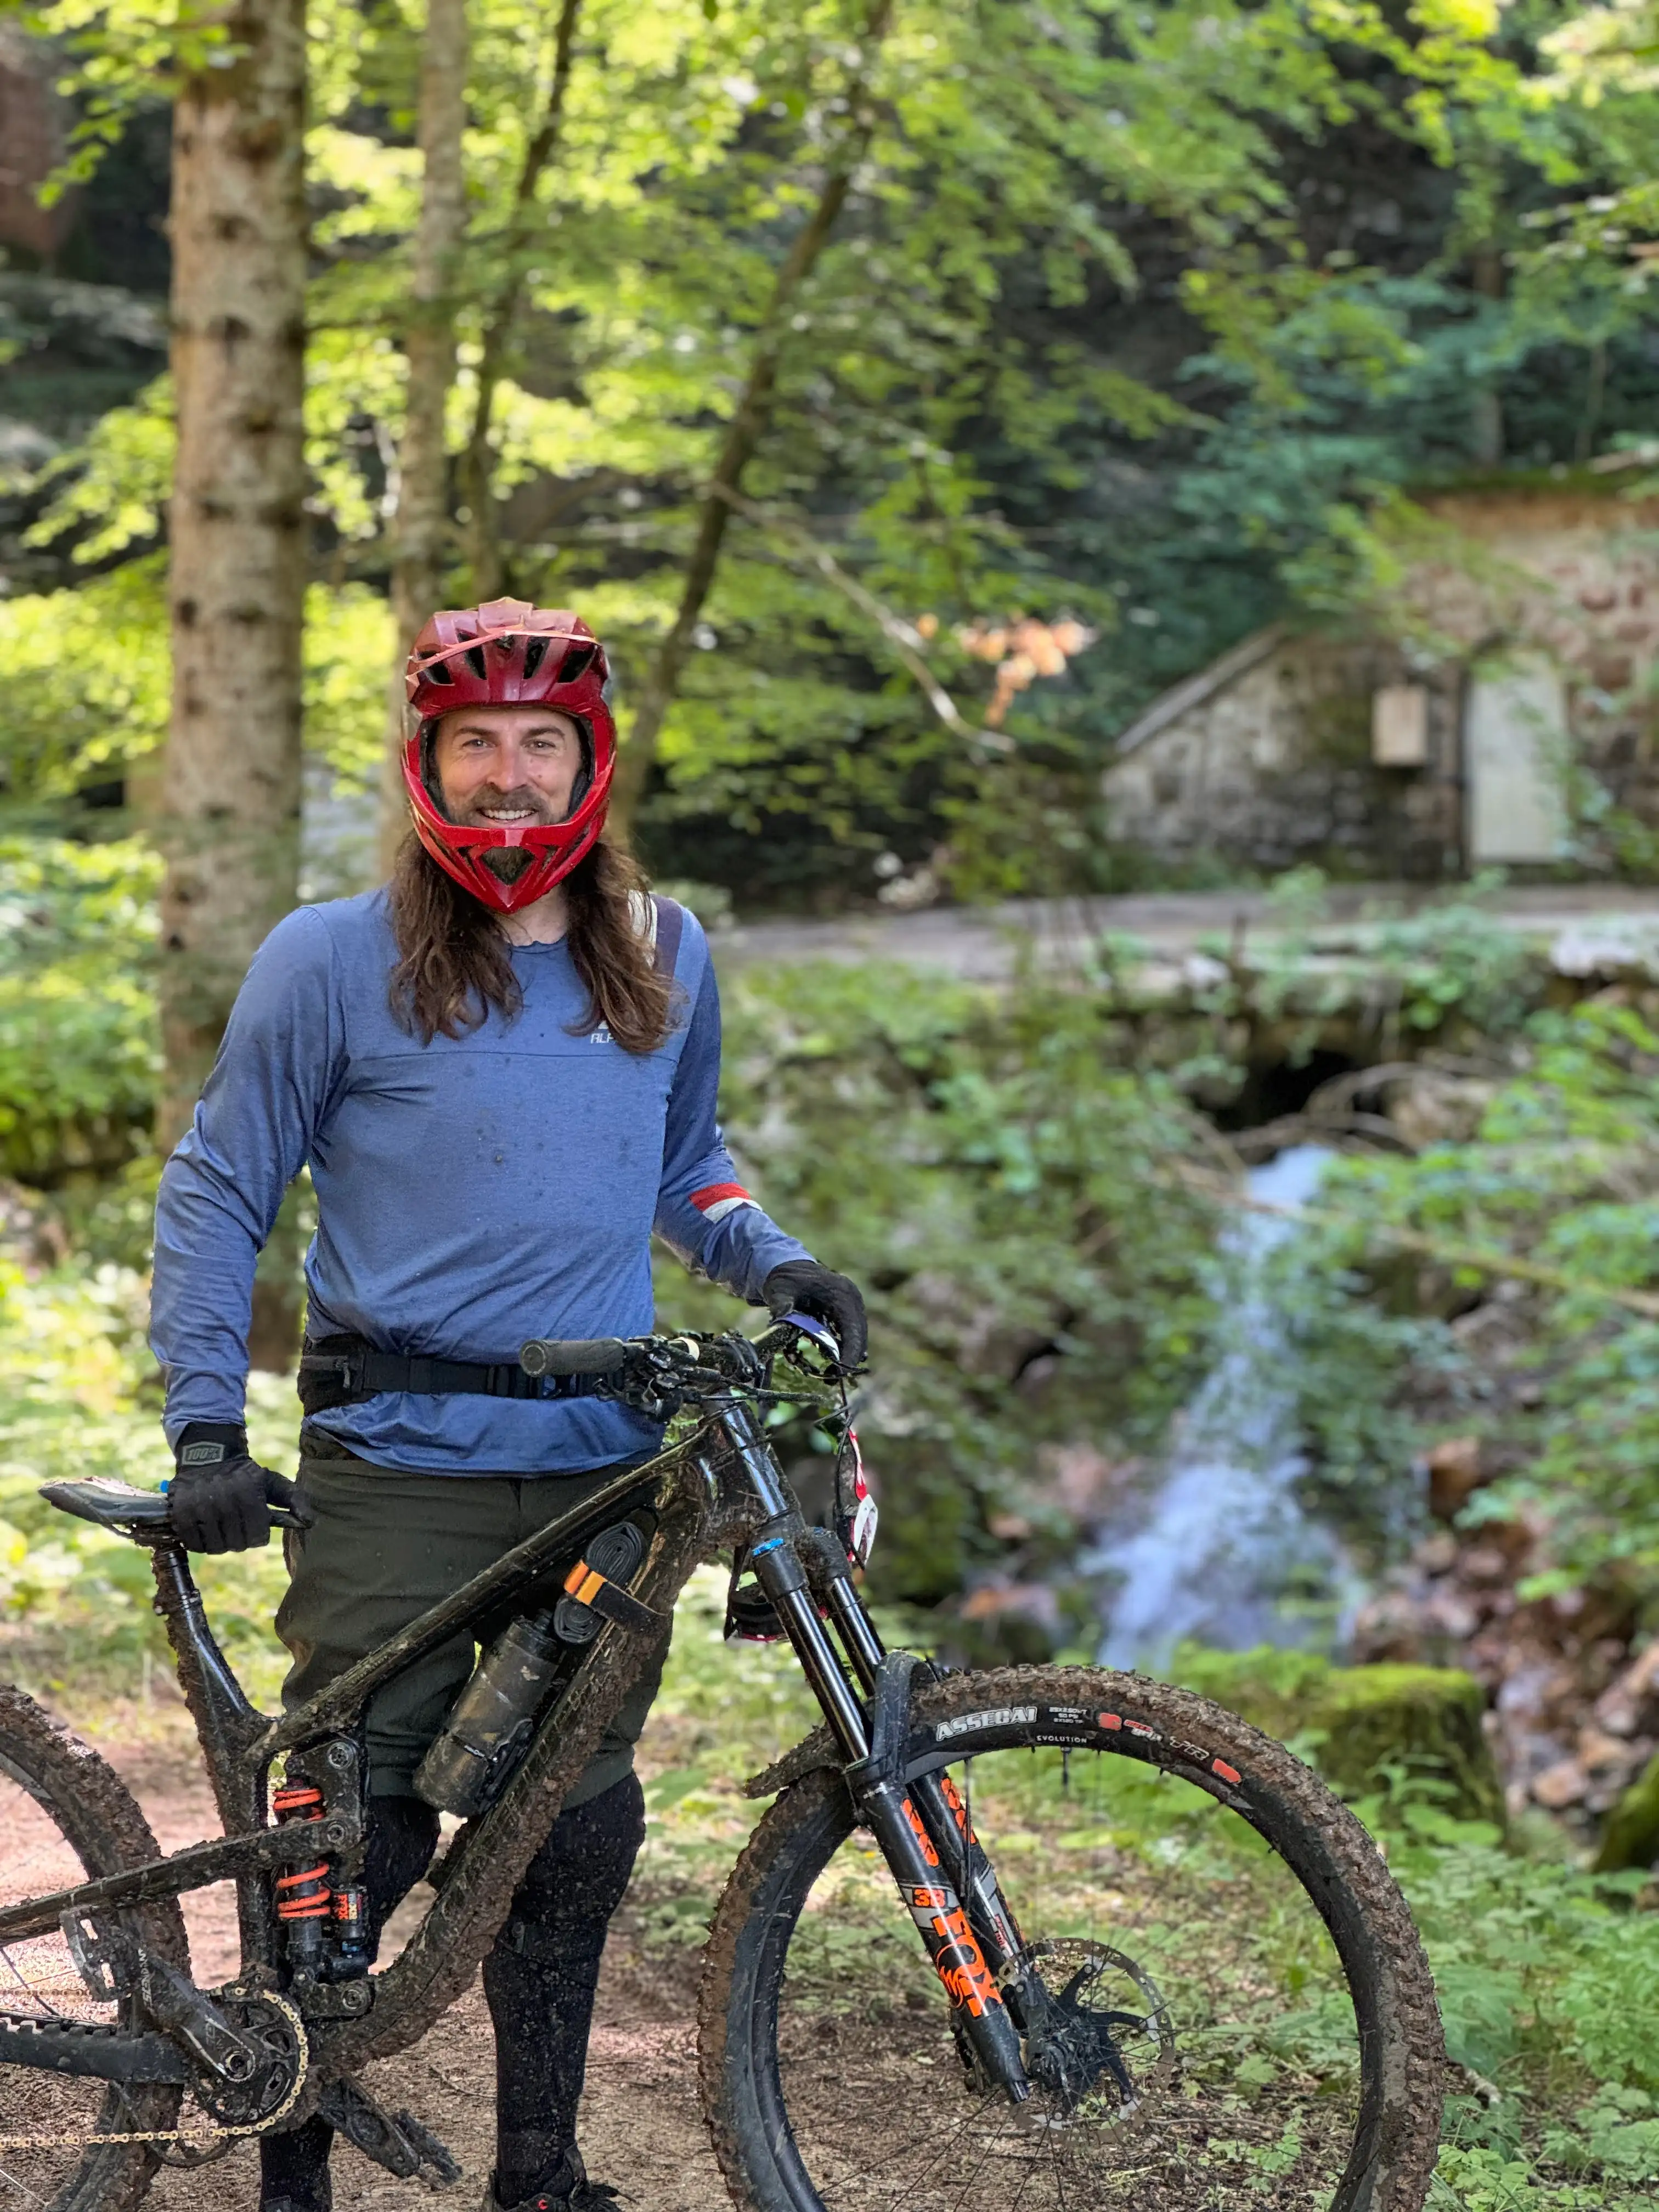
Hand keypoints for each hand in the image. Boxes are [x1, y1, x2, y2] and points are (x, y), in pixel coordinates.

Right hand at [170, 1424, 297, 1552]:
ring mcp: (198, 1505)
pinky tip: (207, 1531)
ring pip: (214, 1546)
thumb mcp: (274, 1482)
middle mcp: (223, 1499)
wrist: (209, 1458)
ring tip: (223, 1530)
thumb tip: (310, 1522)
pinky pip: (193, 1543)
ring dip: (221, 1543)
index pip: (257, 1535)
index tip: (256, 1528)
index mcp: (248, 1492)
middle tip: (238, 1529)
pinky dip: (201, 1543)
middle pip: (236, 1544)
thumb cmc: (247, 1476)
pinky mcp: (179, 1512)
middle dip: (241, 1540)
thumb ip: (295, 1501)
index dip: (258, 1536)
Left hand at [762, 1261, 867, 1368]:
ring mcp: (851, 1305)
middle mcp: (852, 1298)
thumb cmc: (785, 1278)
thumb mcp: (780, 1291)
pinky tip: (831, 1361)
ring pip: (856, 1336)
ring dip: (846, 1355)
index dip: (850, 1351)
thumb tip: (780, 1323)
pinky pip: (849, 1334)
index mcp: (841, 1293)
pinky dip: (842, 1347)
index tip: (842, 1371)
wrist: (787, 1266)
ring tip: (830, 1375)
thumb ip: (782, 1306)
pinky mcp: (846, 1311)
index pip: (852, 1327)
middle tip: (832, 1379)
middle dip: (849, 1359)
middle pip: (858, 1335)